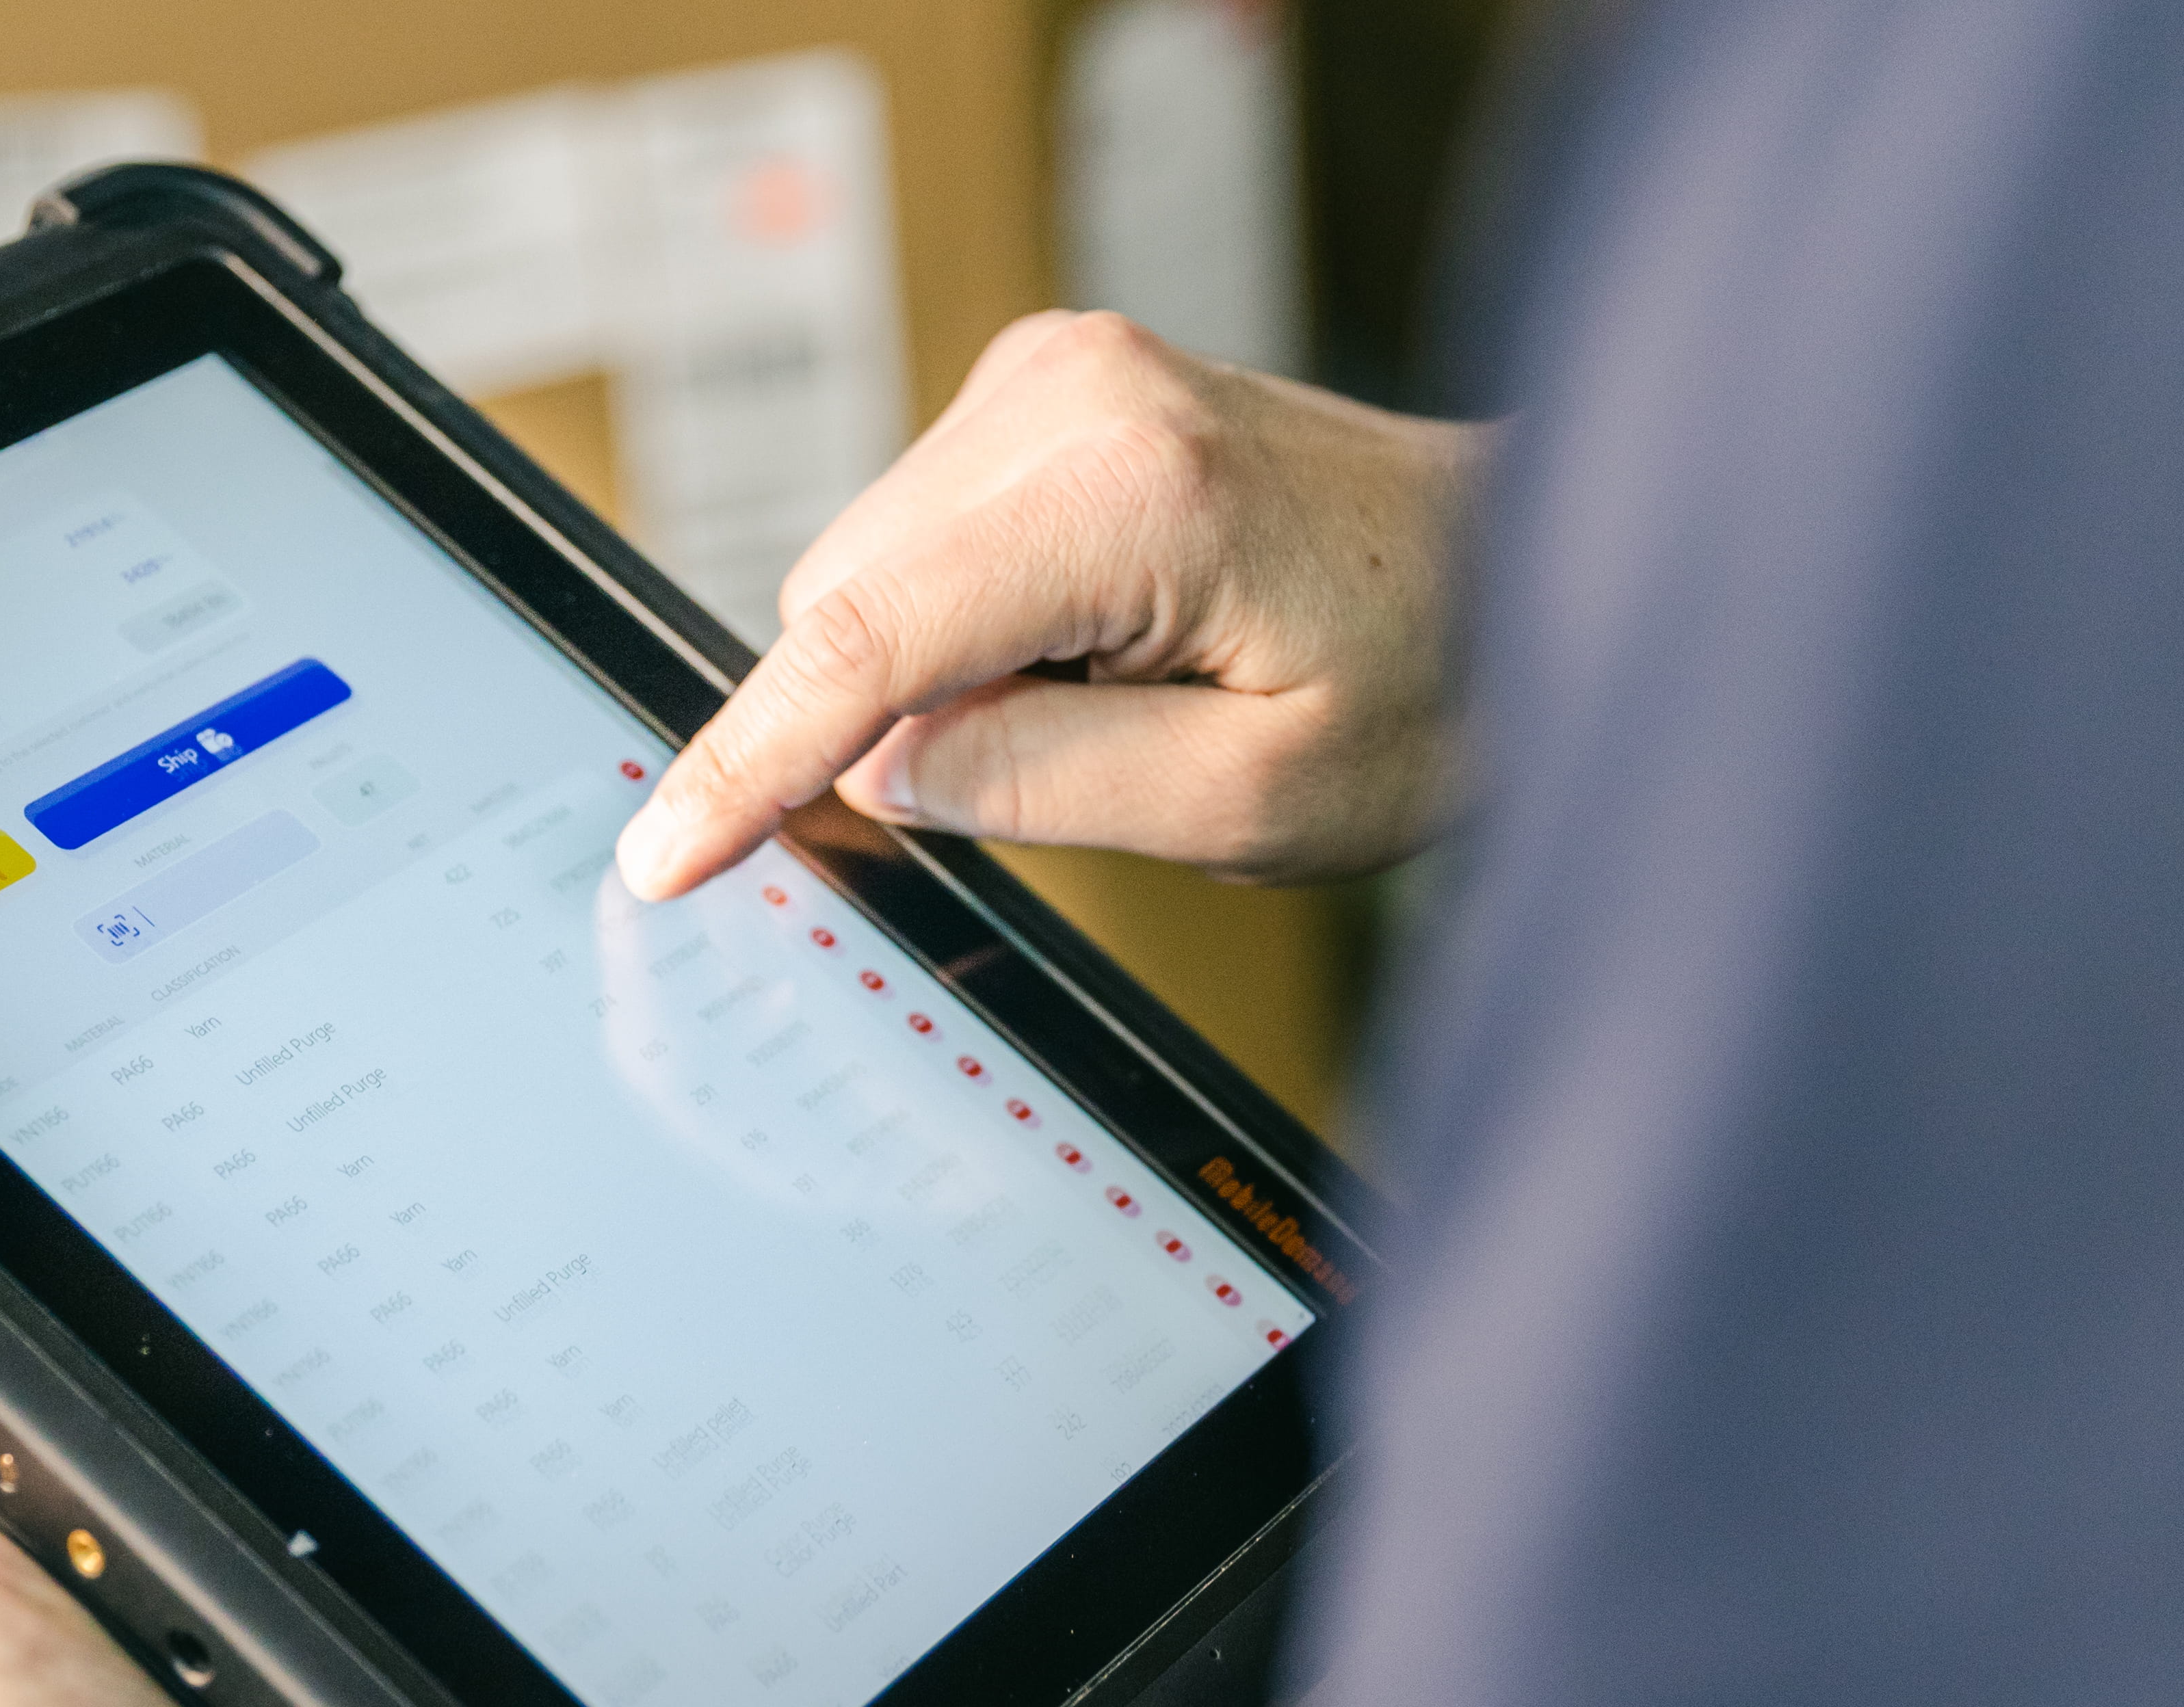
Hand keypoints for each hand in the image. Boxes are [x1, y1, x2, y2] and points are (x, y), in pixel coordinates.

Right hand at [614, 311, 1486, 899]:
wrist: (1518, 571)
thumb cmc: (1430, 687)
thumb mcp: (1249, 802)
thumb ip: (1038, 783)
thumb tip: (879, 768)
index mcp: (1129, 490)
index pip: (868, 636)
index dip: (751, 756)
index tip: (665, 853)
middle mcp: (1074, 394)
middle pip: (845, 598)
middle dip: (886, 715)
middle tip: (1064, 772)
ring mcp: (1058, 376)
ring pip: (869, 572)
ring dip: (934, 669)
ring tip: (1116, 697)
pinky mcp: (1052, 392)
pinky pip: (923, 539)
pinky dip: (963, 622)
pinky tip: (1093, 648)